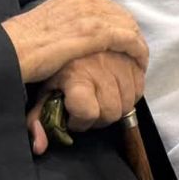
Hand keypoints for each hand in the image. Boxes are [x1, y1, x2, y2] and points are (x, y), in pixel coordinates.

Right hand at [1, 0, 147, 83]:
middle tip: (136, 53)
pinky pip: (127, 40)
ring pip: (127, 25)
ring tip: (139, 61)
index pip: (106, 7)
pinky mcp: (93, 33)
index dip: (119, 24)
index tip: (123, 41)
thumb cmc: (19, 47)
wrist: (8, 51)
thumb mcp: (45, 28)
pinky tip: (140, 64)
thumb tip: (71, 38)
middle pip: (120, 14)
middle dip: (131, 33)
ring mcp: (89, 14)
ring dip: (137, 44)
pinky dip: (137, 51)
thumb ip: (63, 27)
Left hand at [25, 50, 144, 154]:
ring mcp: (118, 59)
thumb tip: (39, 147)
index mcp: (76, 75)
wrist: (64, 32)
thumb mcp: (43, 89)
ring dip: (117, 107)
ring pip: (128, 102)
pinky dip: (130, 94)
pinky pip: (140, 87)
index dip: (80, 123)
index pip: (89, 113)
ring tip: (102, 100)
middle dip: (99, 118)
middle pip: (112, 112)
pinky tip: (116, 89)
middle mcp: (99, 67)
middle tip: (89, 110)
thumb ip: (38, 119)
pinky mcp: (131, 54)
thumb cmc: (54, 65)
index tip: (73, 118)